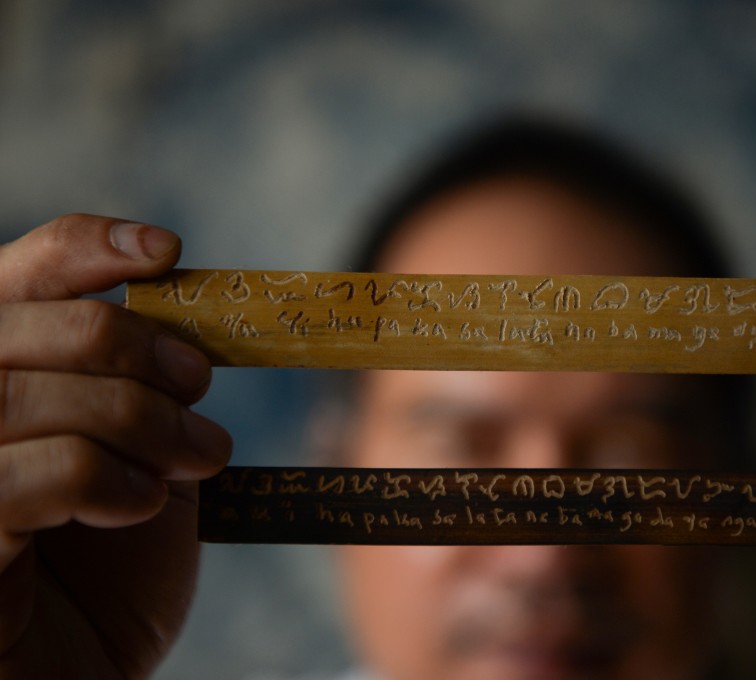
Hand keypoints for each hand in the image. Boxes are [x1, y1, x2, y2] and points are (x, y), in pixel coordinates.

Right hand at [0, 215, 231, 678]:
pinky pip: (15, 477)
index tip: (166, 253)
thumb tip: (174, 317)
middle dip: (124, 342)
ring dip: (128, 414)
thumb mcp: (141, 456)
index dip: (80, 250)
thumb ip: (139, 387)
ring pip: (11, 393)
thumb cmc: (111, 566)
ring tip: (193, 452)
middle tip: (197, 382)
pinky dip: (97, 474)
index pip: (11, 278)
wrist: (86, 671)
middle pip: (11, 325)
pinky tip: (136, 501)